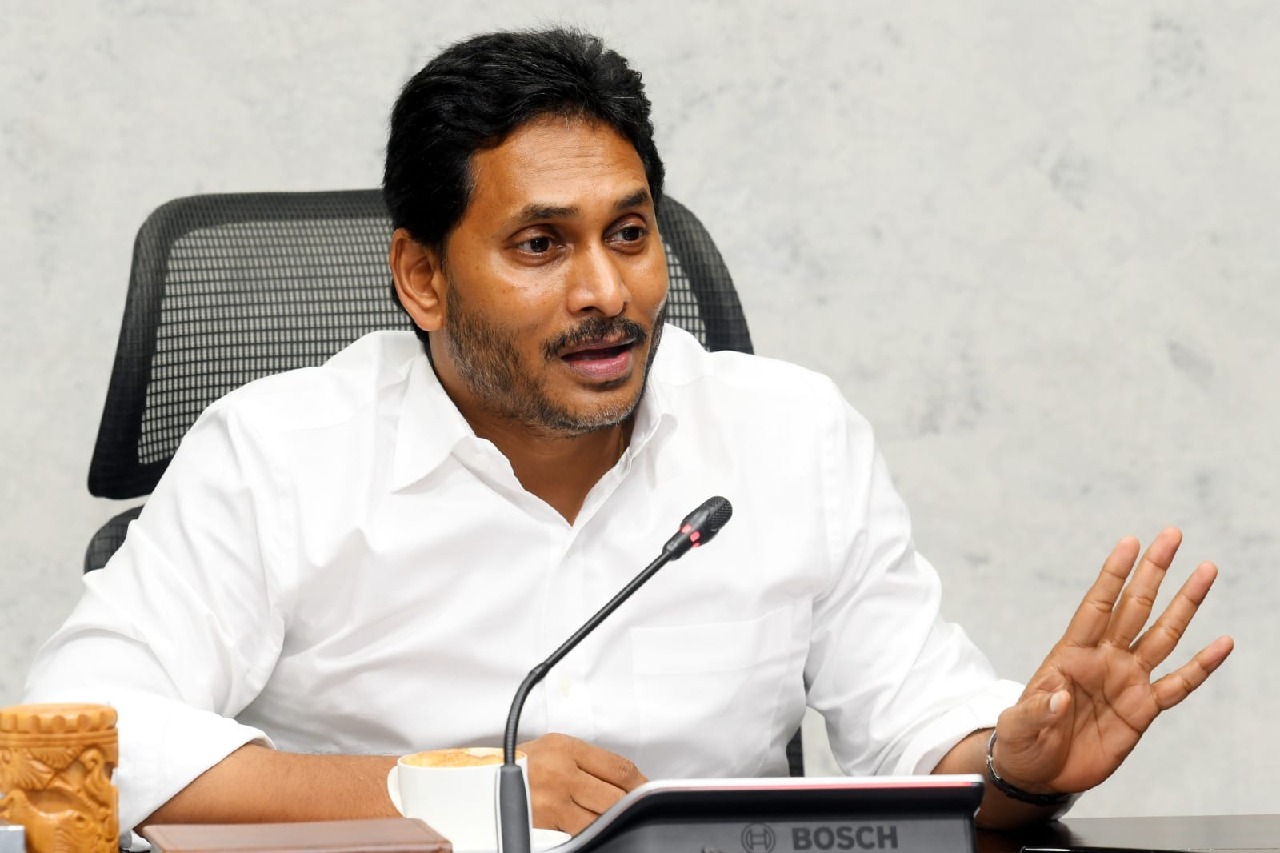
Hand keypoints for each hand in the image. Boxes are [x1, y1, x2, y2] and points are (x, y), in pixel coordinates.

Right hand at [519, 732, 646, 834]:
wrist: (481, 782)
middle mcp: (562, 773)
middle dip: (630, 804)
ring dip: (611, 820)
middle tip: (636, 807)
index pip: (619, 768)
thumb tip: (623, 778)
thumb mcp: (554, 747)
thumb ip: (587, 759)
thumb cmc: (520, 763)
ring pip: (600, 818)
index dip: (640, 782)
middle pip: (615, 796)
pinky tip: (593, 827)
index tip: (646, 789)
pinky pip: (580, 832)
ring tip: (614, 817)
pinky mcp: (546, 824)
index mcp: (567, 748)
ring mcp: (554, 801)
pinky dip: (590, 831)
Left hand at [992, 527, 1232, 795]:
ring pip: (1162, 635)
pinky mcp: (1143, 711)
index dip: (1113, 575)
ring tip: (1205, 571)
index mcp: (1070, 654)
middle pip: (1135, 607)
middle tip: (1172, 535)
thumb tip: (1058, 696)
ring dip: (1184, 604)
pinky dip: (1202, 665)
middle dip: (1153, 571)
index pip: (1097, 605)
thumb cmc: (1023, 742)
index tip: (1131, 541)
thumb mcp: (1017, 726)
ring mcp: (1126, 681)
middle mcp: (1103, 659)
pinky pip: (1178, 684)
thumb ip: (1036, 711)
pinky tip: (1223, 643)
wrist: (1040, 773)